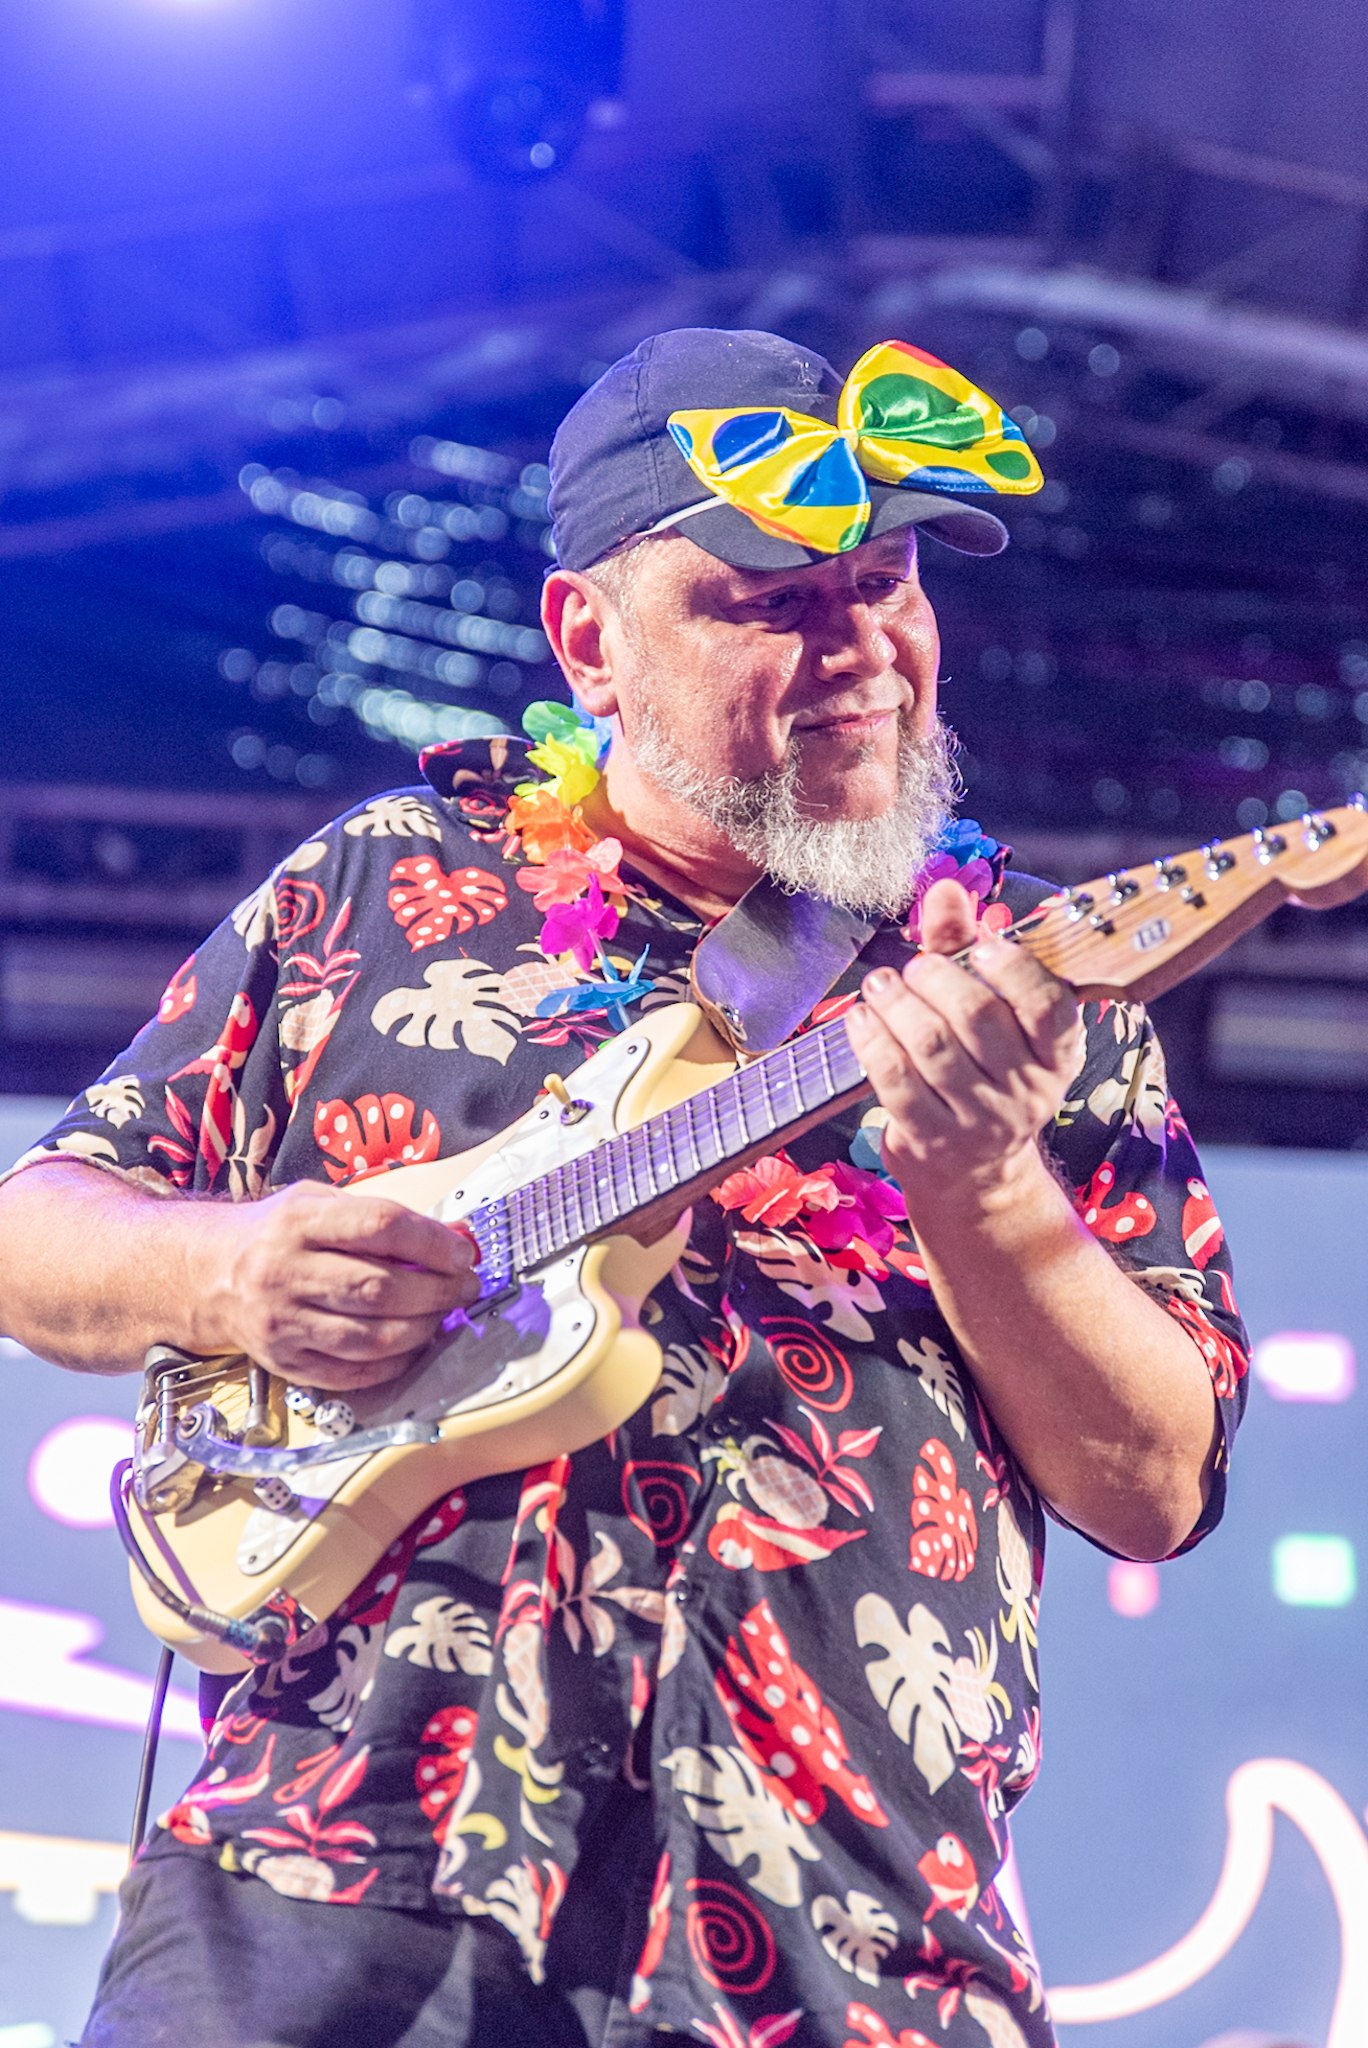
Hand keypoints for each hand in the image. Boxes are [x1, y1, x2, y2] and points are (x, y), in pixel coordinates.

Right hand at [188, 1182, 481, 1389]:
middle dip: (437, 1291)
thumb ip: (376, 1217)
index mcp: (298, 1221)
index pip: (380, 1227)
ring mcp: (283, 1323)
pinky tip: (412, 1346)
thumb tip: (449, 1240)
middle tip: (465, 1288)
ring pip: (371, 1337)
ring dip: (423, 1329)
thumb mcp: (316, 1202)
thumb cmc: (277, 1234)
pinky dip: (394, 1363)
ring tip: (443, 1316)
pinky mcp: (285, 1362)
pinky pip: (353, 1374)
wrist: (210, 1276)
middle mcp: (285, 1272)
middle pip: (380, 1288)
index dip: (432, 1242)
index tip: (463, 1253)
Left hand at [845, 878, 1083, 1214]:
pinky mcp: (933, 1141)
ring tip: (880, 986)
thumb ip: (966, 947)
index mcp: (1059, 1051)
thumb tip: (945, 888)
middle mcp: (1028, 1089)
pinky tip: (861, 1020)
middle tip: (914, 966)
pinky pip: (894, 1079)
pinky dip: (871, 1040)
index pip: (1050, 1005)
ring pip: (930, 1046)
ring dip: (896, 1004)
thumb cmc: (981, 1069)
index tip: (984, 947)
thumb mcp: (990, 1009)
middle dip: (936, 978)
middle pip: (977, 1017)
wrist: (974, 1174)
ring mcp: (980, 1121)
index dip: (1016, 969)